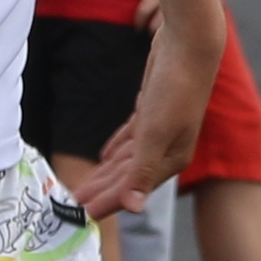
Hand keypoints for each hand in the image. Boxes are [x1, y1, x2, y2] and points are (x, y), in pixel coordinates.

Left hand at [77, 15, 220, 217]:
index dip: (106, 204)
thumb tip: (135, 208)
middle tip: (71, 207)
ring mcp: (159, 131)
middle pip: (126, 178)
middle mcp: (166, 150)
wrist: (189, 44)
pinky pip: (130, 139)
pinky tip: (105, 158)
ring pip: (125, 161)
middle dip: (100, 192)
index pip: (131, 190)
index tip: (81, 217)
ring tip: (82, 188)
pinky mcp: (151, 112)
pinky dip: (116, 150)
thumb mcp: (155, 132)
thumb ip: (142, 171)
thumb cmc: (176, 88)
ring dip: (104, 175)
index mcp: (170, 160)